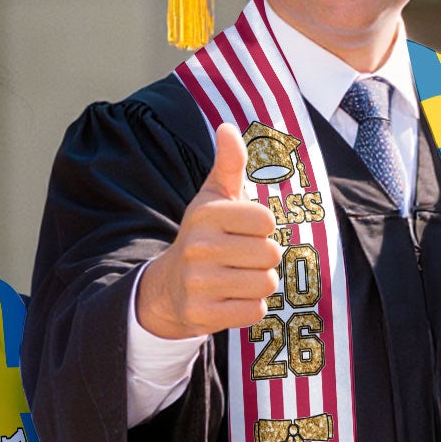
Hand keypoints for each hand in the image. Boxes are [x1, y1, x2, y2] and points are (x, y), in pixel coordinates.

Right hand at [134, 123, 282, 339]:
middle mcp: (199, 246)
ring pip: (266, 283)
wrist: (170, 286)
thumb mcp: (214, 198)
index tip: (242, 231)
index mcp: (206, 214)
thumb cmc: (204, 235)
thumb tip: (227, 127)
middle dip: (264, 258)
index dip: (262, 228)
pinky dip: (250, 307)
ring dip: (259, 283)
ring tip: (237, 277)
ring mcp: (198, 283)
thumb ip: (229, 164)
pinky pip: (255, 311)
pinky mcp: (202, 314)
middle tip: (241, 258)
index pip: (266, 220)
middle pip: (271, 253)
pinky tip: (231, 298)